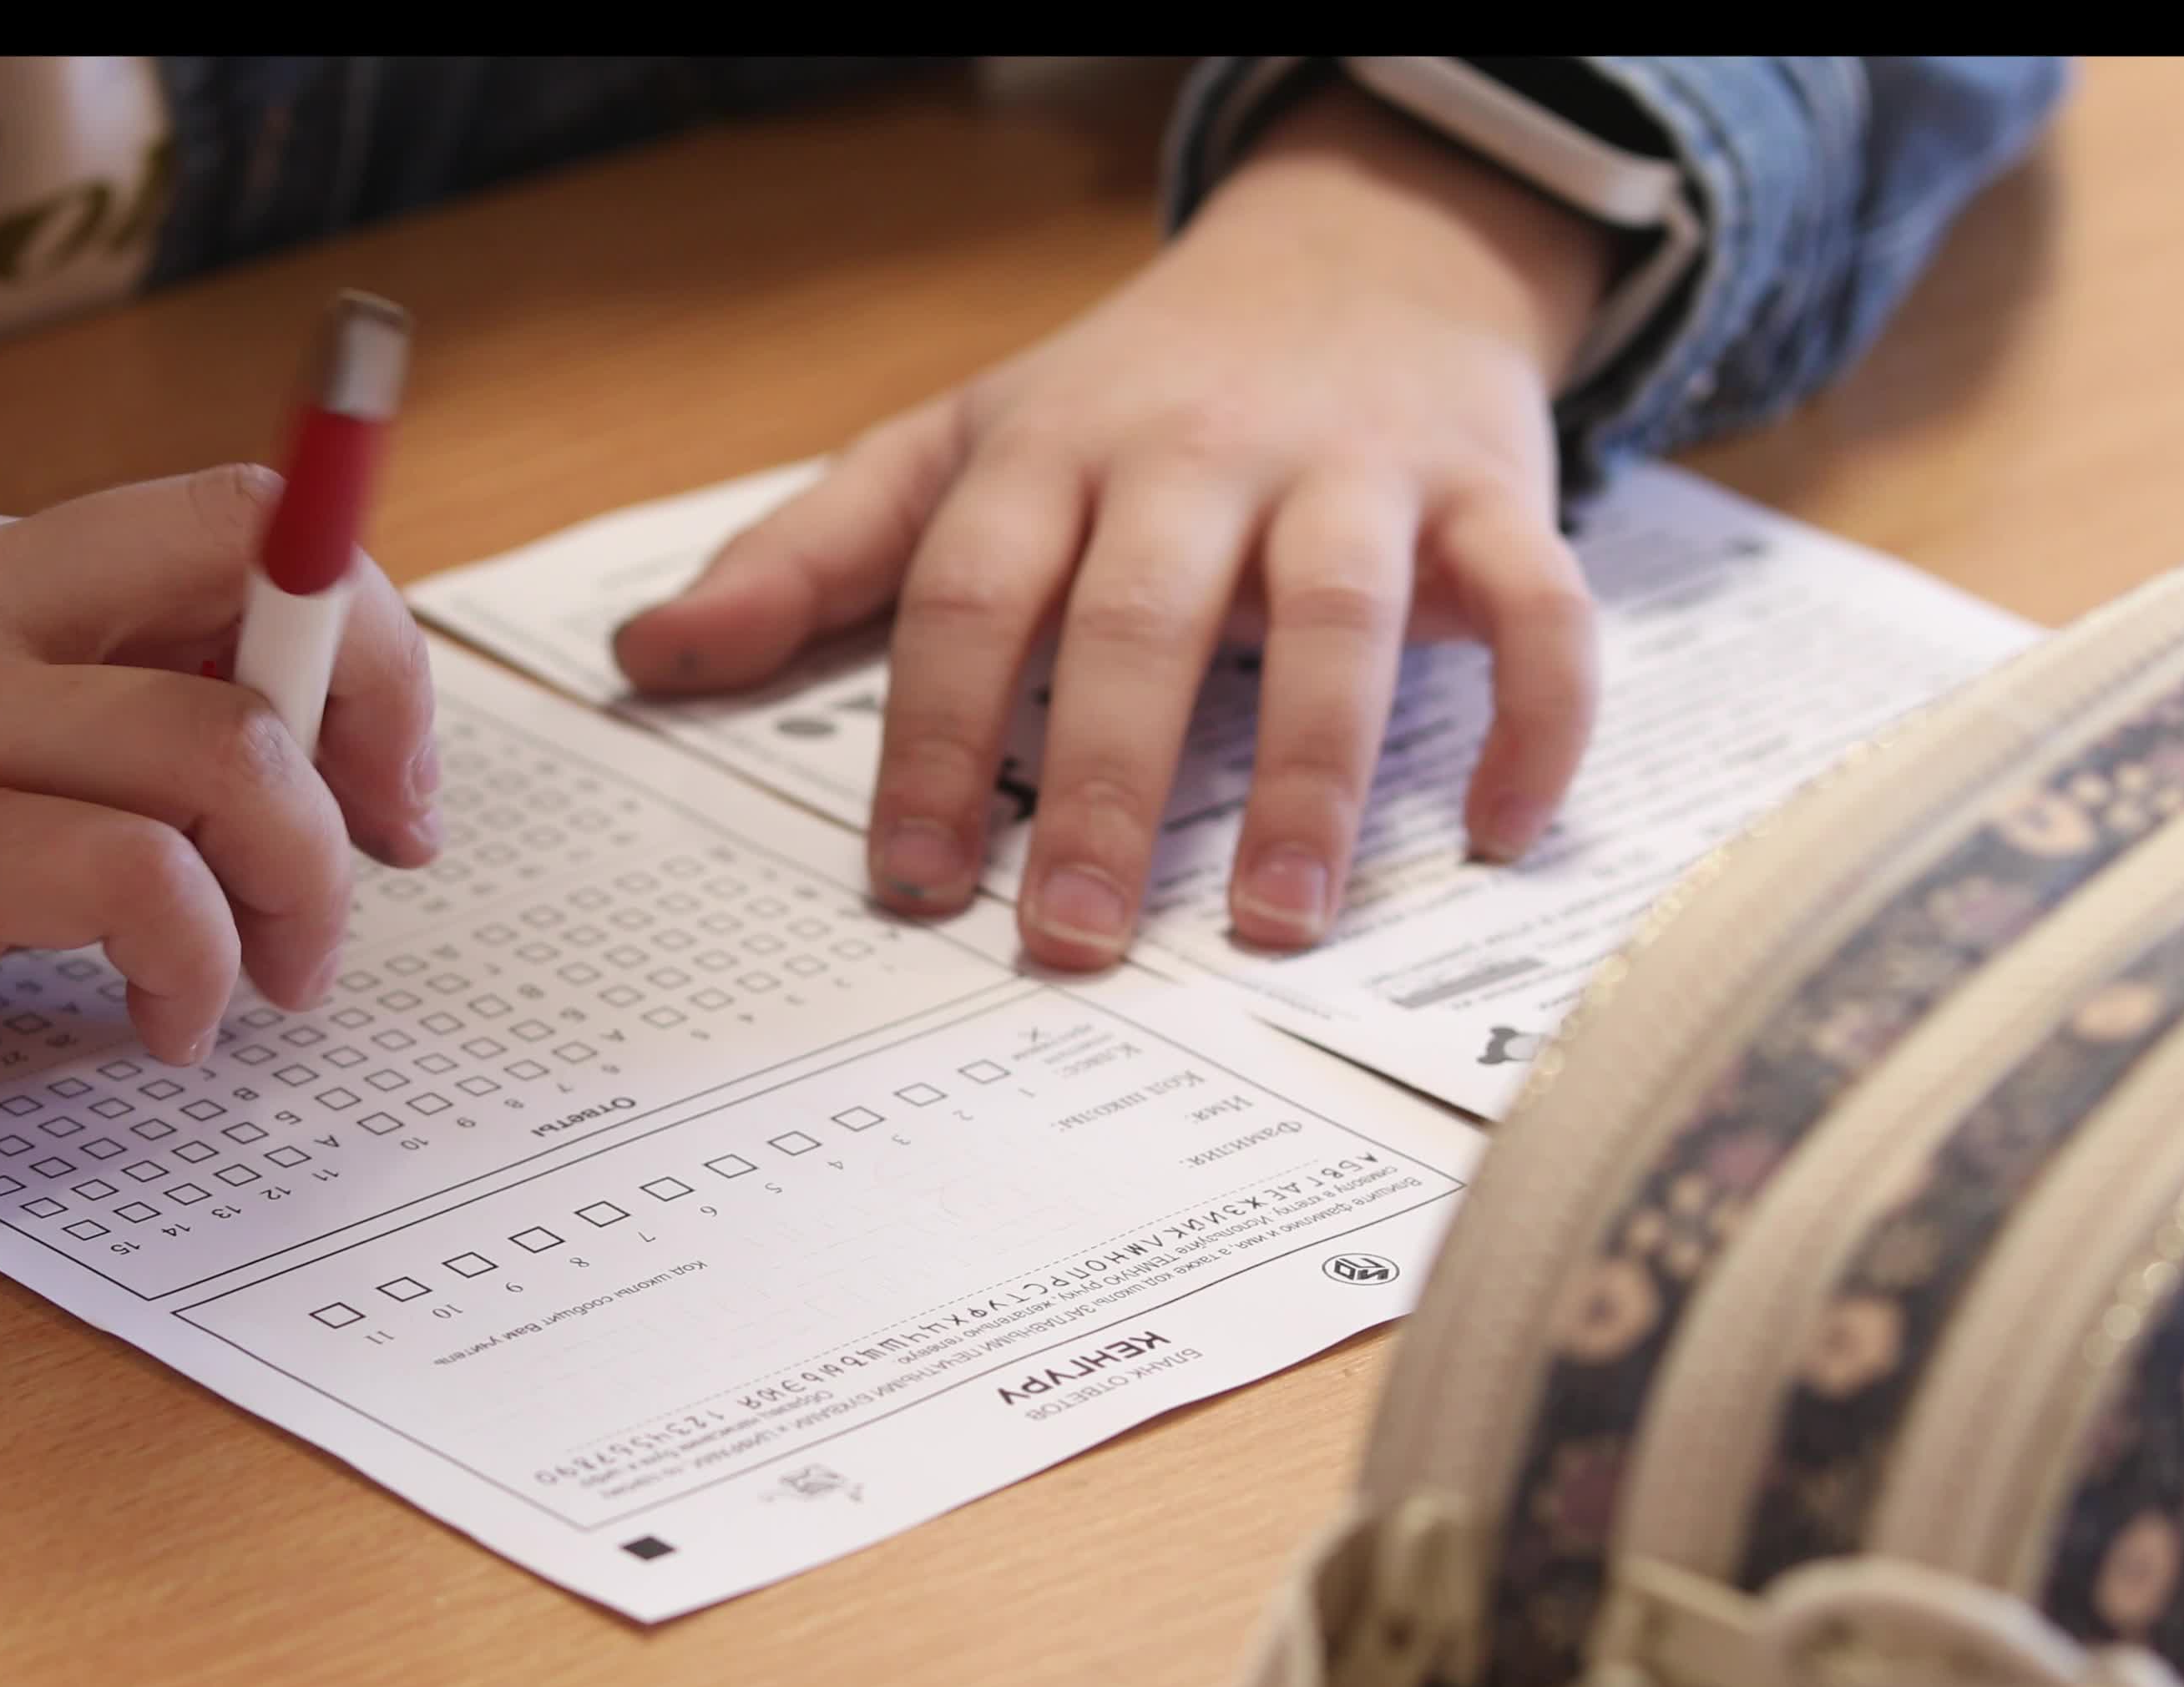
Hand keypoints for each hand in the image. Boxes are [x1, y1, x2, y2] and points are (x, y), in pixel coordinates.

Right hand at [0, 466, 441, 1146]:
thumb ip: (62, 726)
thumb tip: (274, 774)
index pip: (233, 524)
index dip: (359, 638)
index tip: (388, 781)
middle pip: (258, 563)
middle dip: (378, 704)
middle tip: (388, 852)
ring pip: (221, 745)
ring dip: (303, 882)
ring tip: (280, 982)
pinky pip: (128, 881)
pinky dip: (194, 964)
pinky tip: (167, 1029)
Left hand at [612, 78, 1618, 968]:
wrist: (1362, 250)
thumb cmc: (1141, 390)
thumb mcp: (961, 445)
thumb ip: (814, 557)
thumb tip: (646, 662)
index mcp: (1054, 450)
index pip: (969, 595)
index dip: (930, 739)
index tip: (906, 883)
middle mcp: (1202, 455)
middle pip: (1138, 619)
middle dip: (1099, 785)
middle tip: (1068, 939)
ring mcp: (1357, 473)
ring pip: (1340, 618)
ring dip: (1312, 778)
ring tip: (1278, 924)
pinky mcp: (1492, 493)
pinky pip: (1537, 605)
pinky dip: (1535, 716)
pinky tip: (1497, 833)